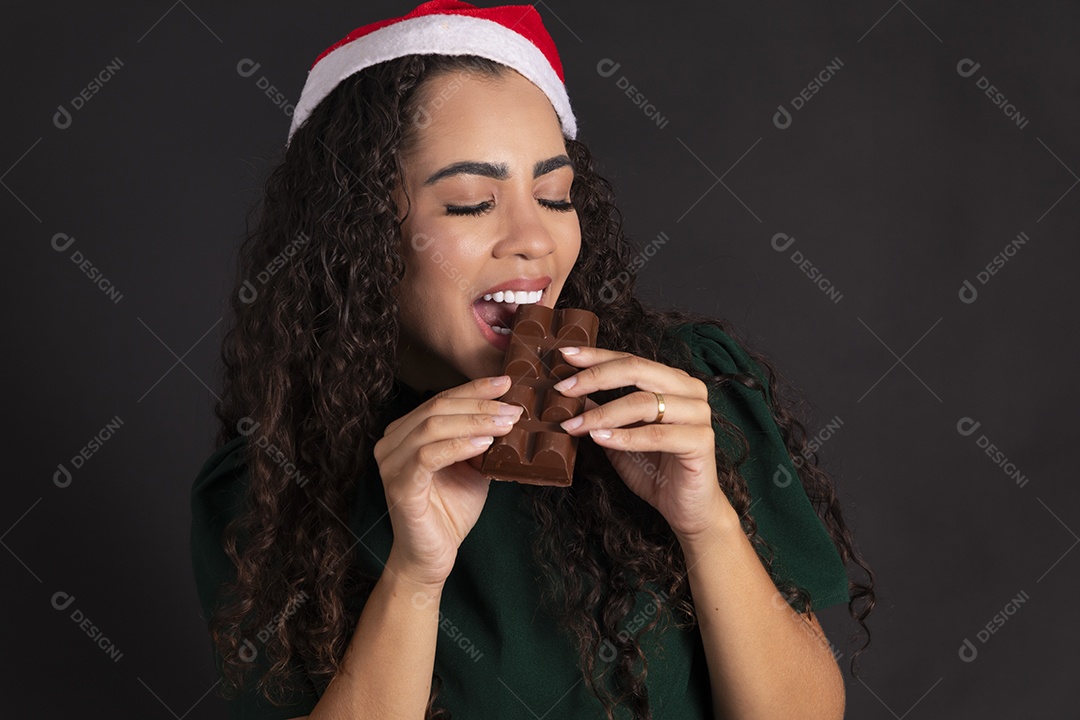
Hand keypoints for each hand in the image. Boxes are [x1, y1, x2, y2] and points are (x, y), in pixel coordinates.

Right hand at [373, 375, 523, 587]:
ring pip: (433, 426)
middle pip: (437, 407)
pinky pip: (428, 456)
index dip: (475, 389)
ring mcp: (391, 464)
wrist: (432, 556)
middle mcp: (392, 443)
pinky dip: (459, 446)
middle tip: (514, 406)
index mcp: (406, 432)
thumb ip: (480, 439)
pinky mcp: (399, 486)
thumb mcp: (472, 466)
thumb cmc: (450, 510)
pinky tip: (485, 444)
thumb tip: (509, 411)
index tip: (507, 382)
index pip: (441, 400)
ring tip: (507, 423)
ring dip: (475, 422)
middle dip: (480, 404)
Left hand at [552, 346, 730, 539]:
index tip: (565, 355)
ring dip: (603, 413)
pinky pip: (657, 435)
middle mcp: (689, 390)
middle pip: (637, 370)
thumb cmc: (655, 469)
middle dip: (595, 378)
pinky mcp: (701, 440)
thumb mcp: (619, 437)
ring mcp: (698, 414)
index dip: (596, 357)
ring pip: (643, 402)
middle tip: (563, 389)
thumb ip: (601, 413)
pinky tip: (600, 439)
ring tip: (574, 424)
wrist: (686, 507)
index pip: (630, 360)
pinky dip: (625, 437)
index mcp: (672, 381)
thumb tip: (570, 393)